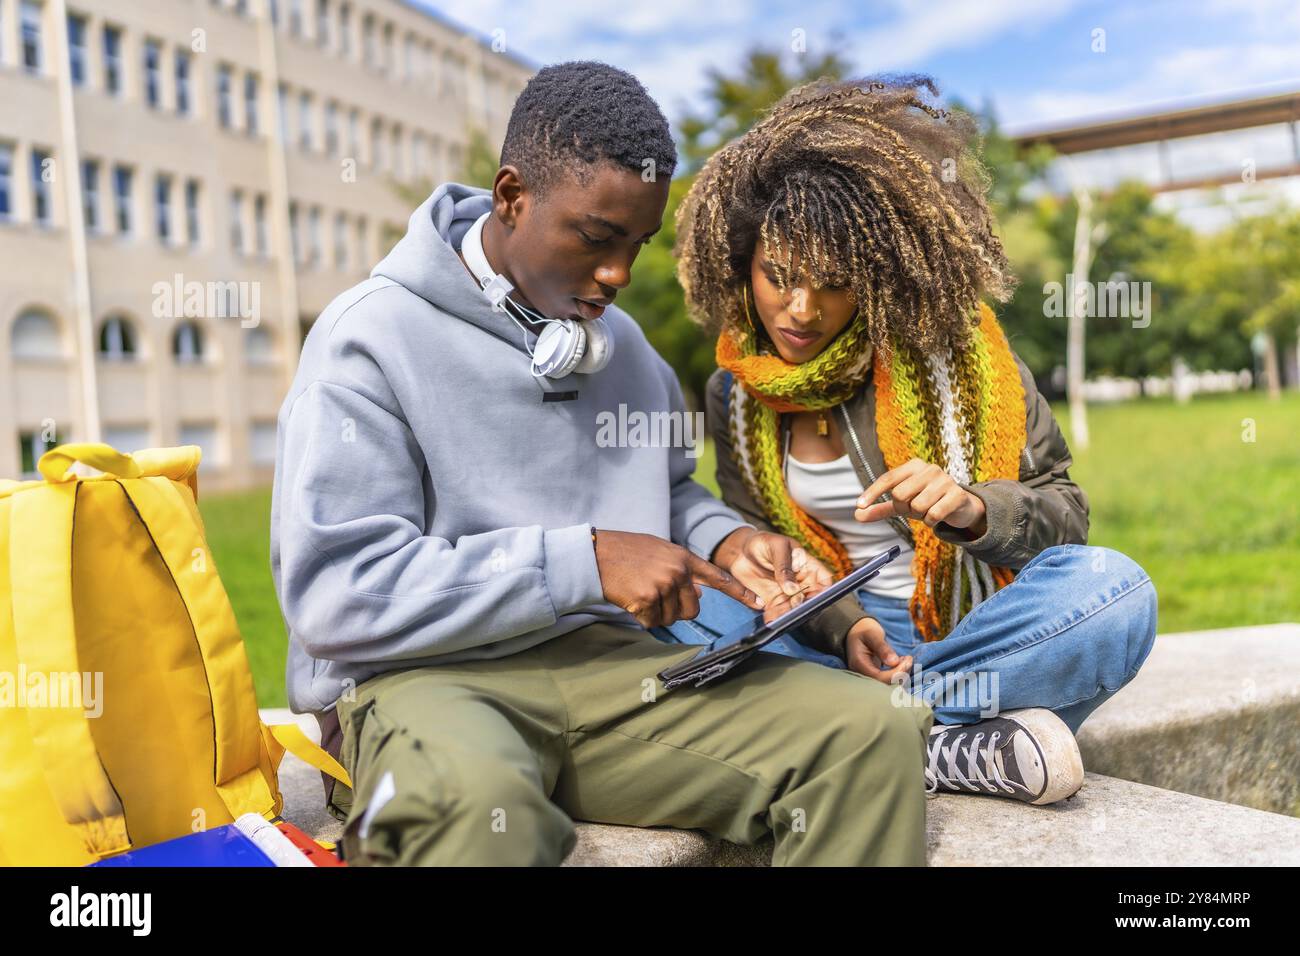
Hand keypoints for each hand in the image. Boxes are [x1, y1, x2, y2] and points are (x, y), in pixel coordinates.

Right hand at [593, 529, 763, 628]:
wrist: (596, 553)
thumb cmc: (627, 552)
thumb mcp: (661, 551)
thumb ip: (682, 570)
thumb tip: (699, 593)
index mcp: (684, 558)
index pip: (719, 577)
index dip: (740, 593)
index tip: (759, 604)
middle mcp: (677, 572)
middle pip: (692, 609)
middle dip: (677, 610)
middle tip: (655, 596)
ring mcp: (662, 586)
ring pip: (671, 618)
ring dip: (656, 614)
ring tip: (640, 593)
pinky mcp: (646, 600)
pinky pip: (652, 622)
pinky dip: (642, 618)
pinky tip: (631, 600)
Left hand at [713, 529, 833, 622]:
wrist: (741, 549)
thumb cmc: (764, 542)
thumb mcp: (776, 547)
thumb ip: (784, 566)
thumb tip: (792, 588)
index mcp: (807, 565)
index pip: (824, 580)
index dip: (824, 590)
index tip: (815, 597)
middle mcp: (800, 582)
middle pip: (810, 599)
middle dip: (805, 606)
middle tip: (795, 607)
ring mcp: (787, 593)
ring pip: (794, 608)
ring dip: (789, 614)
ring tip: (780, 616)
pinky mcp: (773, 600)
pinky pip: (778, 612)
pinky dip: (775, 617)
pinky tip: (771, 618)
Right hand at [844, 616, 912, 683]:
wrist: (857, 632)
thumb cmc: (864, 631)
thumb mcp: (872, 634)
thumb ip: (882, 648)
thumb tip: (894, 662)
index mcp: (859, 664)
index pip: (880, 678)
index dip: (897, 673)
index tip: (907, 660)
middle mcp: (863, 674)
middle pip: (885, 684)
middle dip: (901, 673)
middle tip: (909, 658)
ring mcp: (869, 676)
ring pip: (889, 684)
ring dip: (902, 673)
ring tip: (906, 659)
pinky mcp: (876, 676)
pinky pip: (890, 680)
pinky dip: (900, 673)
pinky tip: (902, 662)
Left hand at [854, 457, 987, 536]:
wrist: (960, 506)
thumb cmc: (927, 501)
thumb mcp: (903, 504)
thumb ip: (881, 509)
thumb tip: (857, 515)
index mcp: (914, 466)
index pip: (888, 478)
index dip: (873, 492)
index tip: (859, 505)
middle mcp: (929, 469)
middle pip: (900, 494)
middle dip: (903, 508)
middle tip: (913, 509)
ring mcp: (945, 480)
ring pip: (917, 506)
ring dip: (919, 515)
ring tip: (927, 510)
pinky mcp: (958, 495)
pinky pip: (934, 514)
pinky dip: (931, 521)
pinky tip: (937, 517)